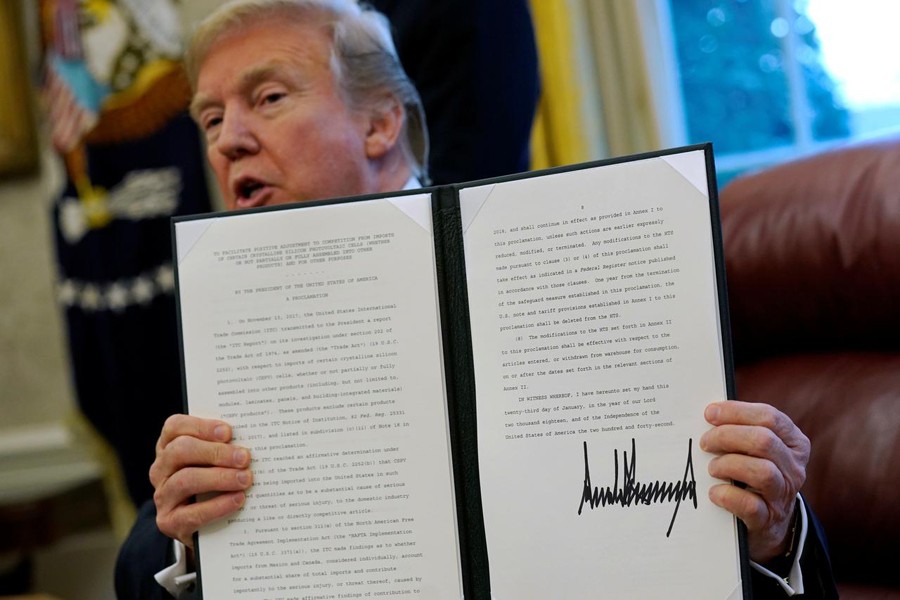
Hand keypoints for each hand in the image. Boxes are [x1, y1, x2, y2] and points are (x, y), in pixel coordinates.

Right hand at [149, 414, 252, 548]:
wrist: (204, 526)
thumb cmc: (214, 482)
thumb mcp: (215, 461)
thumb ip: (224, 447)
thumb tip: (249, 442)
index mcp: (169, 446)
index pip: (175, 427)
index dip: (201, 427)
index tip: (228, 432)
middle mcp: (160, 469)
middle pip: (180, 451)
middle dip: (215, 452)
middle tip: (244, 458)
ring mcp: (162, 496)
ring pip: (185, 480)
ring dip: (219, 478)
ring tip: (245, 479)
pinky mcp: (169, 522)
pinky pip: (191, 513)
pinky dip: (218, 506)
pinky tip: (238, 499)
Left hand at [700, 401, 809, 562]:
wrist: (768, 522)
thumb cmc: (753, 473)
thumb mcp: (756, 449)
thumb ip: (741, 429)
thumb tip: (710, 413)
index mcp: (794, 443)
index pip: (769, 417)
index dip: (736, 412)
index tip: (709, 413)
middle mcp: (794, 468)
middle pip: (764, 441)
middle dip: (727, 436)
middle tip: (705, 442)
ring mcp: (784, 495)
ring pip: (762, 471)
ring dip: (728, 465)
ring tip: (712, 468)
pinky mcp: (768, 519)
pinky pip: (749, 505)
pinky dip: (727, 495)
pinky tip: (714, 492)